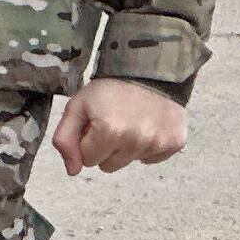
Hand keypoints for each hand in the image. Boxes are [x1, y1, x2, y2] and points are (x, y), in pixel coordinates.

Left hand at [52, 77, 187, 174]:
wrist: (149, 68)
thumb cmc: (111, 87)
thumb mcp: (78, 105)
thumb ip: (65, 139)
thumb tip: (72, 171)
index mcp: (108, 131)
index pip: (87, 160)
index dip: (88, 141)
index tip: (96, 123)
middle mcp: (135, 141)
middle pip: (108, 166)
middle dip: (106, 148)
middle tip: (113, 121)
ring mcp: (157, 143)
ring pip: (129, 162)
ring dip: (126, 147)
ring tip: (130, 121)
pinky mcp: (174, 143)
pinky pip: (151, 159)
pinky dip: (147, 146)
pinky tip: (146, 125)